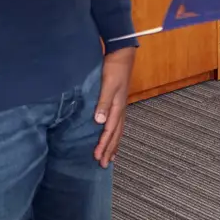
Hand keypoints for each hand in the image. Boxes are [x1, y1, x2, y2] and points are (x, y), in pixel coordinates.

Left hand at [93, 47, 134, 167]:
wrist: (122, 54)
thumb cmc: (114, 68)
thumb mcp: (108, 85)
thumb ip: (103, 103)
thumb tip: (99, 122)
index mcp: (117, 107)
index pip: (109, 131)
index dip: (103, 145)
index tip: (97, 157)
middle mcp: (120, 109)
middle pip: (115, 134)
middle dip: (109, 150)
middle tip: (103, 164)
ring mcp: (120, 106)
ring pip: (118, 131)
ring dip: (114, 144)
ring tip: (110, 157)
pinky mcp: (118, 102)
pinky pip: (117, 124)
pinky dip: (115, 134)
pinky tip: (112, 136)